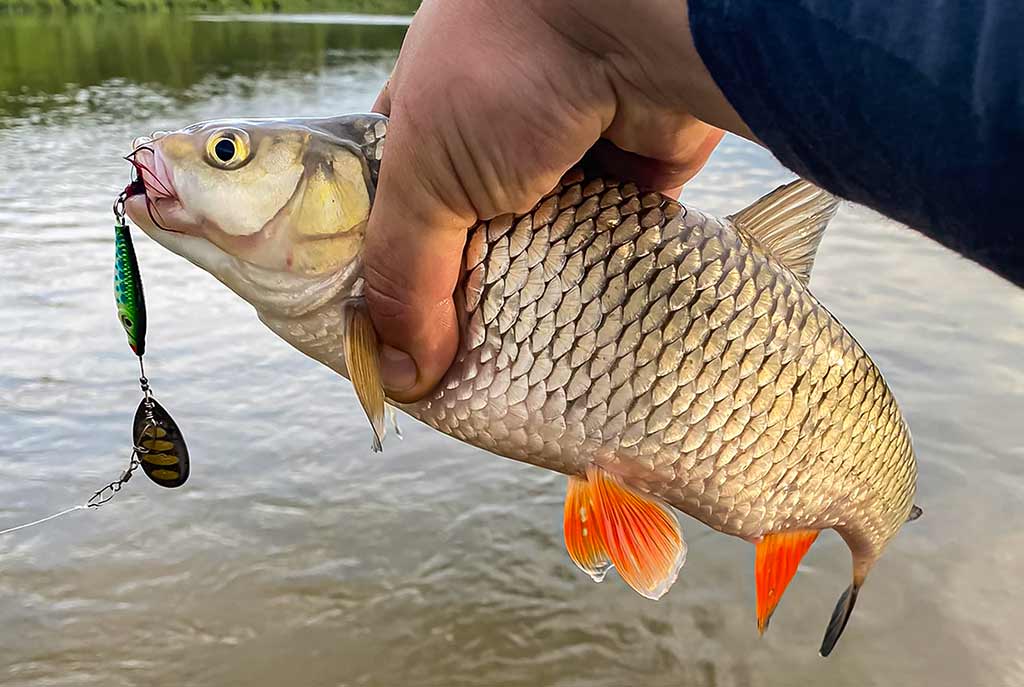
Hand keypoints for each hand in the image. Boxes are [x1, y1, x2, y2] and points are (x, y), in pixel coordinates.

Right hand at [363, 0, 749, 401]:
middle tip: (459, 373)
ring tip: (519, 367)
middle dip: (464, 303)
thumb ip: (404, 273)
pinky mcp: (628, 182)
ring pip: (538, 255)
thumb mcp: (424, 172)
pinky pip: (602, 250)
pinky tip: (578, 333)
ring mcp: (562, 161)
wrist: (633, 18)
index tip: (395, 345)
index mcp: (426, 121)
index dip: (390, 277)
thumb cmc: (504, 67)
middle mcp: (492, 140)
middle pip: (467, 244)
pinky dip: (591, 284)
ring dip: (533, 301)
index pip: (393, 214)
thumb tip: (403, 374)